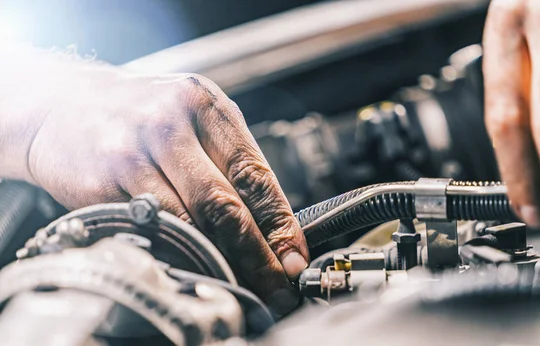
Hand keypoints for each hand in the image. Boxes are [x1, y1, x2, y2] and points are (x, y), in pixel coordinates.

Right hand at [4, 57, 308, 313]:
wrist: (63, 105)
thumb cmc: (140, 116)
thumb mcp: (192, 119)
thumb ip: (228, 162)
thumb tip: (268, 225)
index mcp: (204, 106)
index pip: (254, 172)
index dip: (279, 222)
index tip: (293, 258)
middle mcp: (169, 124)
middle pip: (224, 203)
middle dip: (256, 253)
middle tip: (275, 285)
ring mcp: (131, 153)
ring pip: (187, 221)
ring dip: (218, 260)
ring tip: (240, 282)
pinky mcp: (100, 182)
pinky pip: (148, 229)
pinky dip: (175, 253)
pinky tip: (192, 266)